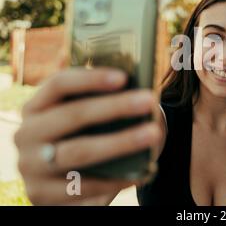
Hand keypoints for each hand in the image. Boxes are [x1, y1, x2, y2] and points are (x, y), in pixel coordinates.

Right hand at [15, 67, 164, 204]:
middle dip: (114, 106)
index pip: (59, 84)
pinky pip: (83, 186)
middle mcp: (27, 133)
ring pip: (78, 152)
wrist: (67, 183)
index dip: (90, 78)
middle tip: (148, 100)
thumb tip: (139, 96)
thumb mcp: (87, 120)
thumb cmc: (84, 139)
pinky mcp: (41, 194)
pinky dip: (116, 178)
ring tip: (153, 134)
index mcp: (36, 106)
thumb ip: (102, 105)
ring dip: (120, 141)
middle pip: (71, 115)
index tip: (124, 77)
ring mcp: (31, 165)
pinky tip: (144, 171)